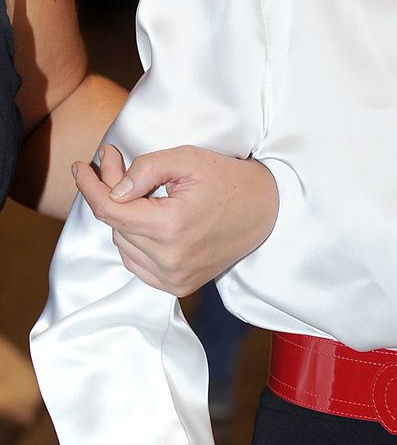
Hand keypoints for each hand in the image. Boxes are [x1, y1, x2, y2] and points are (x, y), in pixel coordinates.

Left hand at [73, 144, 278, 296]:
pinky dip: (134, 242)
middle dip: (111, 194)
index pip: (110, 210)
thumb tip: (112, 190)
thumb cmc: (230, 180)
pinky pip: (137, 264)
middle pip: (115, 225)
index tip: (80, 167)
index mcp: (171, 227)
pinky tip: (149, 222)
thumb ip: (145, 169)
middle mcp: (171, 260)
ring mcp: (175, 278)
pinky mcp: (179, 286)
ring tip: (142, 195)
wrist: (268, 211)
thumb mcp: (188, 159)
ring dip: (124, 219)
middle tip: (118, 165)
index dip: (89, 185)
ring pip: (123, 245)